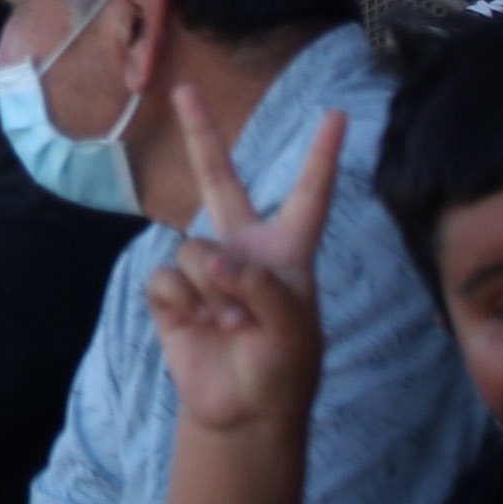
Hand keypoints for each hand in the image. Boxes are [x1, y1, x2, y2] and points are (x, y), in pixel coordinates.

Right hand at [141, 85, 345, 436]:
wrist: (242, 413)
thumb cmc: (283, 370)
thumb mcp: (292, 329)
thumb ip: (258, 285)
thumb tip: (211, 260)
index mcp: (288, 252)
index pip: (308, 196)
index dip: (321, 156)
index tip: (337, 115)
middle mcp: (243, 249)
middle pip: (220, 180)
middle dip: (200, 134)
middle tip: (183, 90)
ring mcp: (205, 269)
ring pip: (192, 250)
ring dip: (211, 291)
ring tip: (231, 325)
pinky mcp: (172, 294)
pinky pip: (164, 278)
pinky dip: (182, 304)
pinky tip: (199, 326)